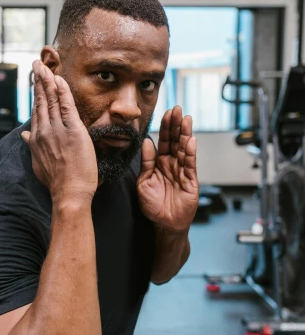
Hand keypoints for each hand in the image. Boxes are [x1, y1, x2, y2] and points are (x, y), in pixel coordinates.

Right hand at [21, 61, 98, 205]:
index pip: (37, 110)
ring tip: (44, 65)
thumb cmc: (57, 182)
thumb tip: (24, 136)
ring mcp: (57, 130)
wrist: (68, 193)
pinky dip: (62, 91)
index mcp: (36, 138)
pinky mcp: (73, 130)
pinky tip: (59, 79)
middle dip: (39, 80)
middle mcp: (44, 131)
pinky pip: (66, 106)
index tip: (36, 81)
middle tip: (36, 64)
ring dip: (48, 80)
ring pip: (51, 100)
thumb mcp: (38, 163)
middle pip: (41, 101)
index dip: (36, 94)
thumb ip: (32, 146)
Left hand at [137, 106, 198, 231]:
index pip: (163, 141)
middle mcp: (172, 164)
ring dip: (185, 134)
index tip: (166, 113)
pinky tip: (190, 140)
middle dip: (176, 125)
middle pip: (175, 141)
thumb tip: (146, 142)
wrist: (164, 224)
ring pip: (184, 149)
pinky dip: (190, 152)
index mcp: (159, 163)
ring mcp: (182, 171)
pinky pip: (190, 164)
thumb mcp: (144, 182)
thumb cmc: (153, 205)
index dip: (164, 127)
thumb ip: (146, 162)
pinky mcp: (190, 180)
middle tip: (177, 110)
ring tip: (186, 119)